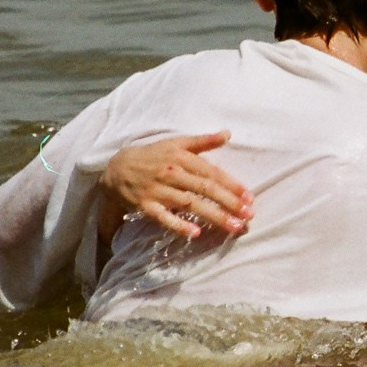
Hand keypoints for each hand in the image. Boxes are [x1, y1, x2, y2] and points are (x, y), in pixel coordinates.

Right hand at [102, 132, 252, 239]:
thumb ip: (203, 141)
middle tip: (248, 215)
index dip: (231, 185)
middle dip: (229, 203)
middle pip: (204, 189)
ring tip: (234, 227)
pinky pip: (164, 217)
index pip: (211, 173)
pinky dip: (178, 225)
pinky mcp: (145, 206)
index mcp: (180, 157)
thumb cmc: (152, 156)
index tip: (249, 197)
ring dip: (213, 216)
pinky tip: (196, 233)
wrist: (116, 169)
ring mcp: (158, 190)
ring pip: (189, 204)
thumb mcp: (176, 144)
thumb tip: (228, 133)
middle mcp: (171, 173)